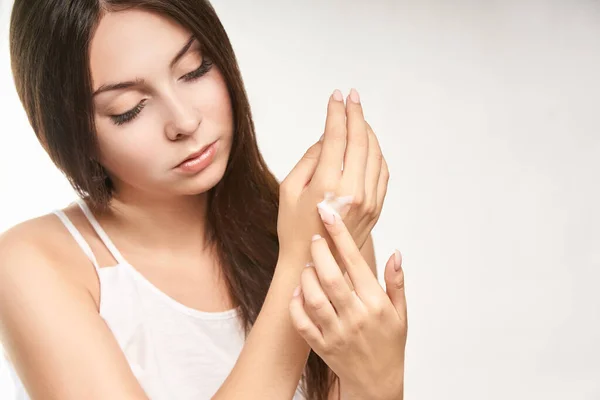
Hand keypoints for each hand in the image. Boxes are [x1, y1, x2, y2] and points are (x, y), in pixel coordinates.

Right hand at [277, 88, 388, 264]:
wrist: (313, 264)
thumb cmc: (294, 227)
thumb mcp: (289, 189)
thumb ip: (309, 159)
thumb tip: (326, 138)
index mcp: (327, 184)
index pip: (336, 136)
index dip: (336, 112)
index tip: (336, 96)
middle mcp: (353, 190)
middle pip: (360, 140)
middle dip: (356, 114)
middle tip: (351, 97)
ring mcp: (369, 200)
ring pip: (376, 153)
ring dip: (368, 131)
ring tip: (358, 118)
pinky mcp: (377, 207)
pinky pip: (382, 171)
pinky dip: (377, 153)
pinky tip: (368, 144)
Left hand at [289, 208, 406, 399]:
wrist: (377, 383)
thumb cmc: (389, 343)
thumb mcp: (401, 313)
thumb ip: (396, 282)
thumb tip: (395, 253)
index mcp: (376, 303)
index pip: (355, 262)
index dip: (340, 234)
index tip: (329, 212)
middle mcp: (356, 317)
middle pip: (330, 276)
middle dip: (318, 251)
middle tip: (315, 237)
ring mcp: (337, 333)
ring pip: (314, 297)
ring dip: (307, 276)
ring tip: (309, 265)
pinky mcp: (322, 346)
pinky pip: (302, 322)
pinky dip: (296, 304)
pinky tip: (298, 291)